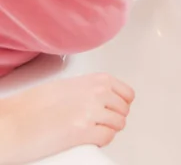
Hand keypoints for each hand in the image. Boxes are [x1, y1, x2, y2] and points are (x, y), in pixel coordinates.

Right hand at [0, 73, 134, 163]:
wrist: (12, 122)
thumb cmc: (31, 106)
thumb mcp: (67, 86)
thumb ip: (89, 90)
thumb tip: (104, 99)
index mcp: (95, 80)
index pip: (127, 94)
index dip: (121, 105)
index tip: (114, 110)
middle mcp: (97, 93)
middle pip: (124, 111)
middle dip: (113, 118)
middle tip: (99, 123)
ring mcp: (91, 112)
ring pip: (119, 124)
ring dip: (107, 130)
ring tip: (92, 131)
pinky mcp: (84, 132)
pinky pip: (107, 137)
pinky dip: (101, 141)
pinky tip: (89, 139)